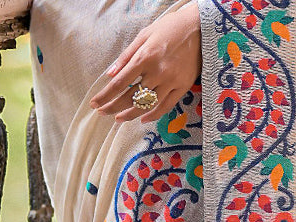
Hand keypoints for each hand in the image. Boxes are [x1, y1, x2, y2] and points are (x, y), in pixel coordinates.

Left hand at [89, 1, 201, 124]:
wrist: (200, 29)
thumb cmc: (169, 28)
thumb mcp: (144, 35)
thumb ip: (127, 56)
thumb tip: (111, 74)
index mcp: (145, 57)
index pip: (120, 82)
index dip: (106, 95)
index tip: (95, 103)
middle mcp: (157, 72)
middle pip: (131, 97)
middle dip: (114, 107)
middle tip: (103, 113)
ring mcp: (171, 82)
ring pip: (147, 105)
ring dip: (130, 114)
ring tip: (119, 118)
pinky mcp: (182, 87)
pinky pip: (165, 107)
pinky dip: (153, 115)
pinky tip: (143, 118)